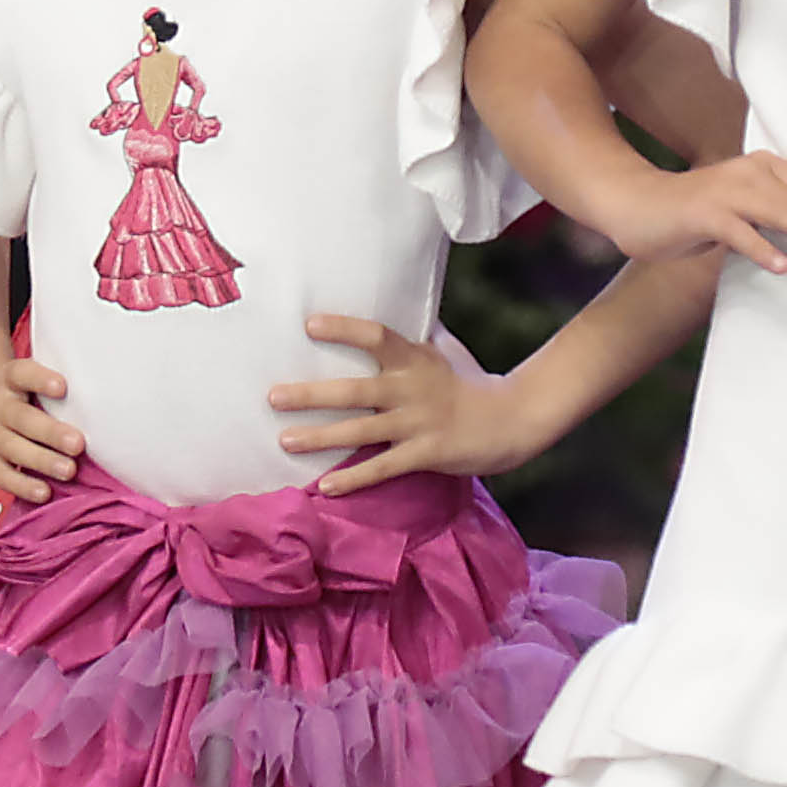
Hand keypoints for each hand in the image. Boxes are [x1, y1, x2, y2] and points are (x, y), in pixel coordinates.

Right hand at [0, 348, 85, 503]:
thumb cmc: (21, 403)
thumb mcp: (28, 387)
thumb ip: (57, 394)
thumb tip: (107, 409)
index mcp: (9, 380)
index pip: (21, 374)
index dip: (40, 379)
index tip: (63, 387)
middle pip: (20, 417)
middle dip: (50, 432)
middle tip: (78, 444)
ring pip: (11, 447)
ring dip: (41, 460)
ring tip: (69, 471)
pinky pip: (1, 475)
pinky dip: (22, 485)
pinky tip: (44, 492)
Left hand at [270, 316, 543, 491]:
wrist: (513, 419)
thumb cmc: (471, 380)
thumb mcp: (445, 349)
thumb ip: (416, 331)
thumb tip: (395, 299)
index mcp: (416, 358)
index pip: (378, 336)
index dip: (344, 329)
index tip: (308, 325)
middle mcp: (413, 389)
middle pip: (356, 390)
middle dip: (312, 394)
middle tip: (273, 396)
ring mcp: (419, 423)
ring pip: (361, 431)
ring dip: (320, 437)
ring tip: (284, 441)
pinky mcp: (426, 454)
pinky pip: (383, 468)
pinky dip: (353, 479)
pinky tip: (325, 487)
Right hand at [615, 149, 786, 289]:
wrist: (637, 205)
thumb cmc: (698, 216)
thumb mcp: (745, 212)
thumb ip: (779, 221)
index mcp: (768, 168)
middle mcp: (753, 172)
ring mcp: (727, 190)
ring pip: (782, 212)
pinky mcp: (703, 212)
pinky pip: (739, 231)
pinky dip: (761, 247)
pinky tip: (782, 266)